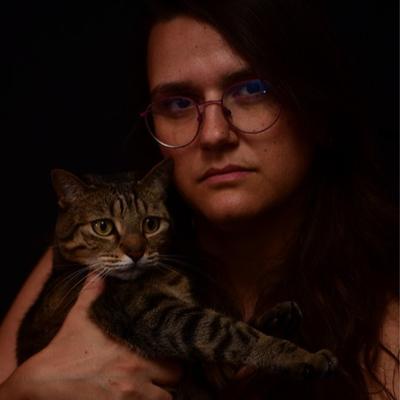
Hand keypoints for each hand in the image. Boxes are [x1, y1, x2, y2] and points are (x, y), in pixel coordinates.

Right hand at [1, 275, 181, 399]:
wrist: (41, 382)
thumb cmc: (64, 350)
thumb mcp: (80, 317)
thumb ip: (93, 293)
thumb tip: (97, 274)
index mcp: (134, 349)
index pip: (174, 355)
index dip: (175, 356)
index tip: (170, 355)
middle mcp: (136, 375)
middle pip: (175, 380)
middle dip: (170, 378)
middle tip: (161, 375)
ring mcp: (128, 398)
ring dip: (158, 395)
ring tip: (149, 390)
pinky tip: (133, 399)